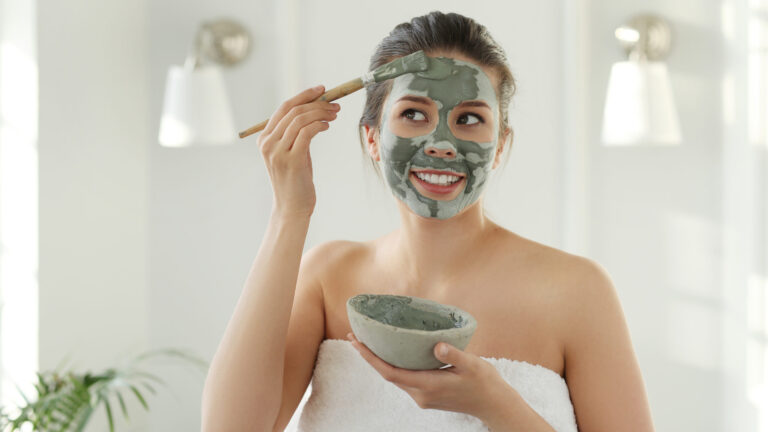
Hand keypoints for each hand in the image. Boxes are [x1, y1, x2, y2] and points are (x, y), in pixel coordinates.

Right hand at [257, 85, 340, 219]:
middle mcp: (267, 143)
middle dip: (317, 104)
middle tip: (335, 105)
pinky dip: (320, 125)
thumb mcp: (292, 153)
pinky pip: (307, 132)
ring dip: (321, 113)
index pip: (284, 108)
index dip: (304, 95)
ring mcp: (277, 151)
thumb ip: (296, 134)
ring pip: (300, 120)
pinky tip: (328, 126)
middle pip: (293, 111)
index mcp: (264, 139)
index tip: (321, 89)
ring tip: (335, 115)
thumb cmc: (296, 181)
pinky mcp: (291, 160)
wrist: (292, 208)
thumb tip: (315, 111)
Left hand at [346, 332, 509, 420]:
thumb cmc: (485, 383)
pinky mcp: (427, 395)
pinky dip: (393, 365)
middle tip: (355, 337)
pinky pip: (404, 379)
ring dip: (380, 361)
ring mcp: (423, 397)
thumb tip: (437, 345)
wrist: (494, 405)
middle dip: (369, 357)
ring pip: (395, 378)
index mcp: (429, 386)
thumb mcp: (472, 365)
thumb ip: (454, 354)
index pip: (390, 372)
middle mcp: (421, 394)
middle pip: (387, 375)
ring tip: (368, 342)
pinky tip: (392, 353)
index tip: (356, 343)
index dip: (370, 358)